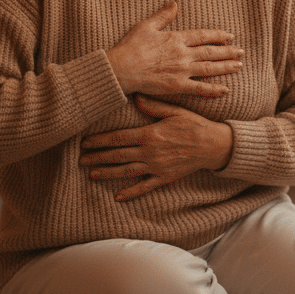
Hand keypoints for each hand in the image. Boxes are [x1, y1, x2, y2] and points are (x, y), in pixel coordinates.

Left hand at [80, 95, 233, 200]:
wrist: (213, 146)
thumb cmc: (195, 125)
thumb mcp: (175, 110)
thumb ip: (153, 106)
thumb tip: (136, 97)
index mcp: (149, 134)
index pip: (118, 138)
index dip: (99, 141)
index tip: (85, 143)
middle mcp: (149, 152)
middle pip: (117, 155)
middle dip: (97, 157)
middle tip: (81, 160)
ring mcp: (156, 167)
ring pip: (126, 171)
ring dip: (107, 173)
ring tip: (92, 174)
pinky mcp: (164, 177)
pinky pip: (144, 187)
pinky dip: (130, 192)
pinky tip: (118, 196)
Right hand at [106, 1, 243, 97]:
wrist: (122, 69)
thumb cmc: (131, 47)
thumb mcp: (146, 26)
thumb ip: (163, 16)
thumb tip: (174, 3)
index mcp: (177, 39)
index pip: (203, 36)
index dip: (218, 36)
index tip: (229, 36)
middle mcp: (183, 54)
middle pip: (211, 52)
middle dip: (228, 51)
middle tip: (241, 51)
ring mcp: (182, 71)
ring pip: (210, 69)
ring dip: (226, 67)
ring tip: (239, 65)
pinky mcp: (178, 86)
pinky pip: (200, 89)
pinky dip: (214, 89)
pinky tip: (226, 89)